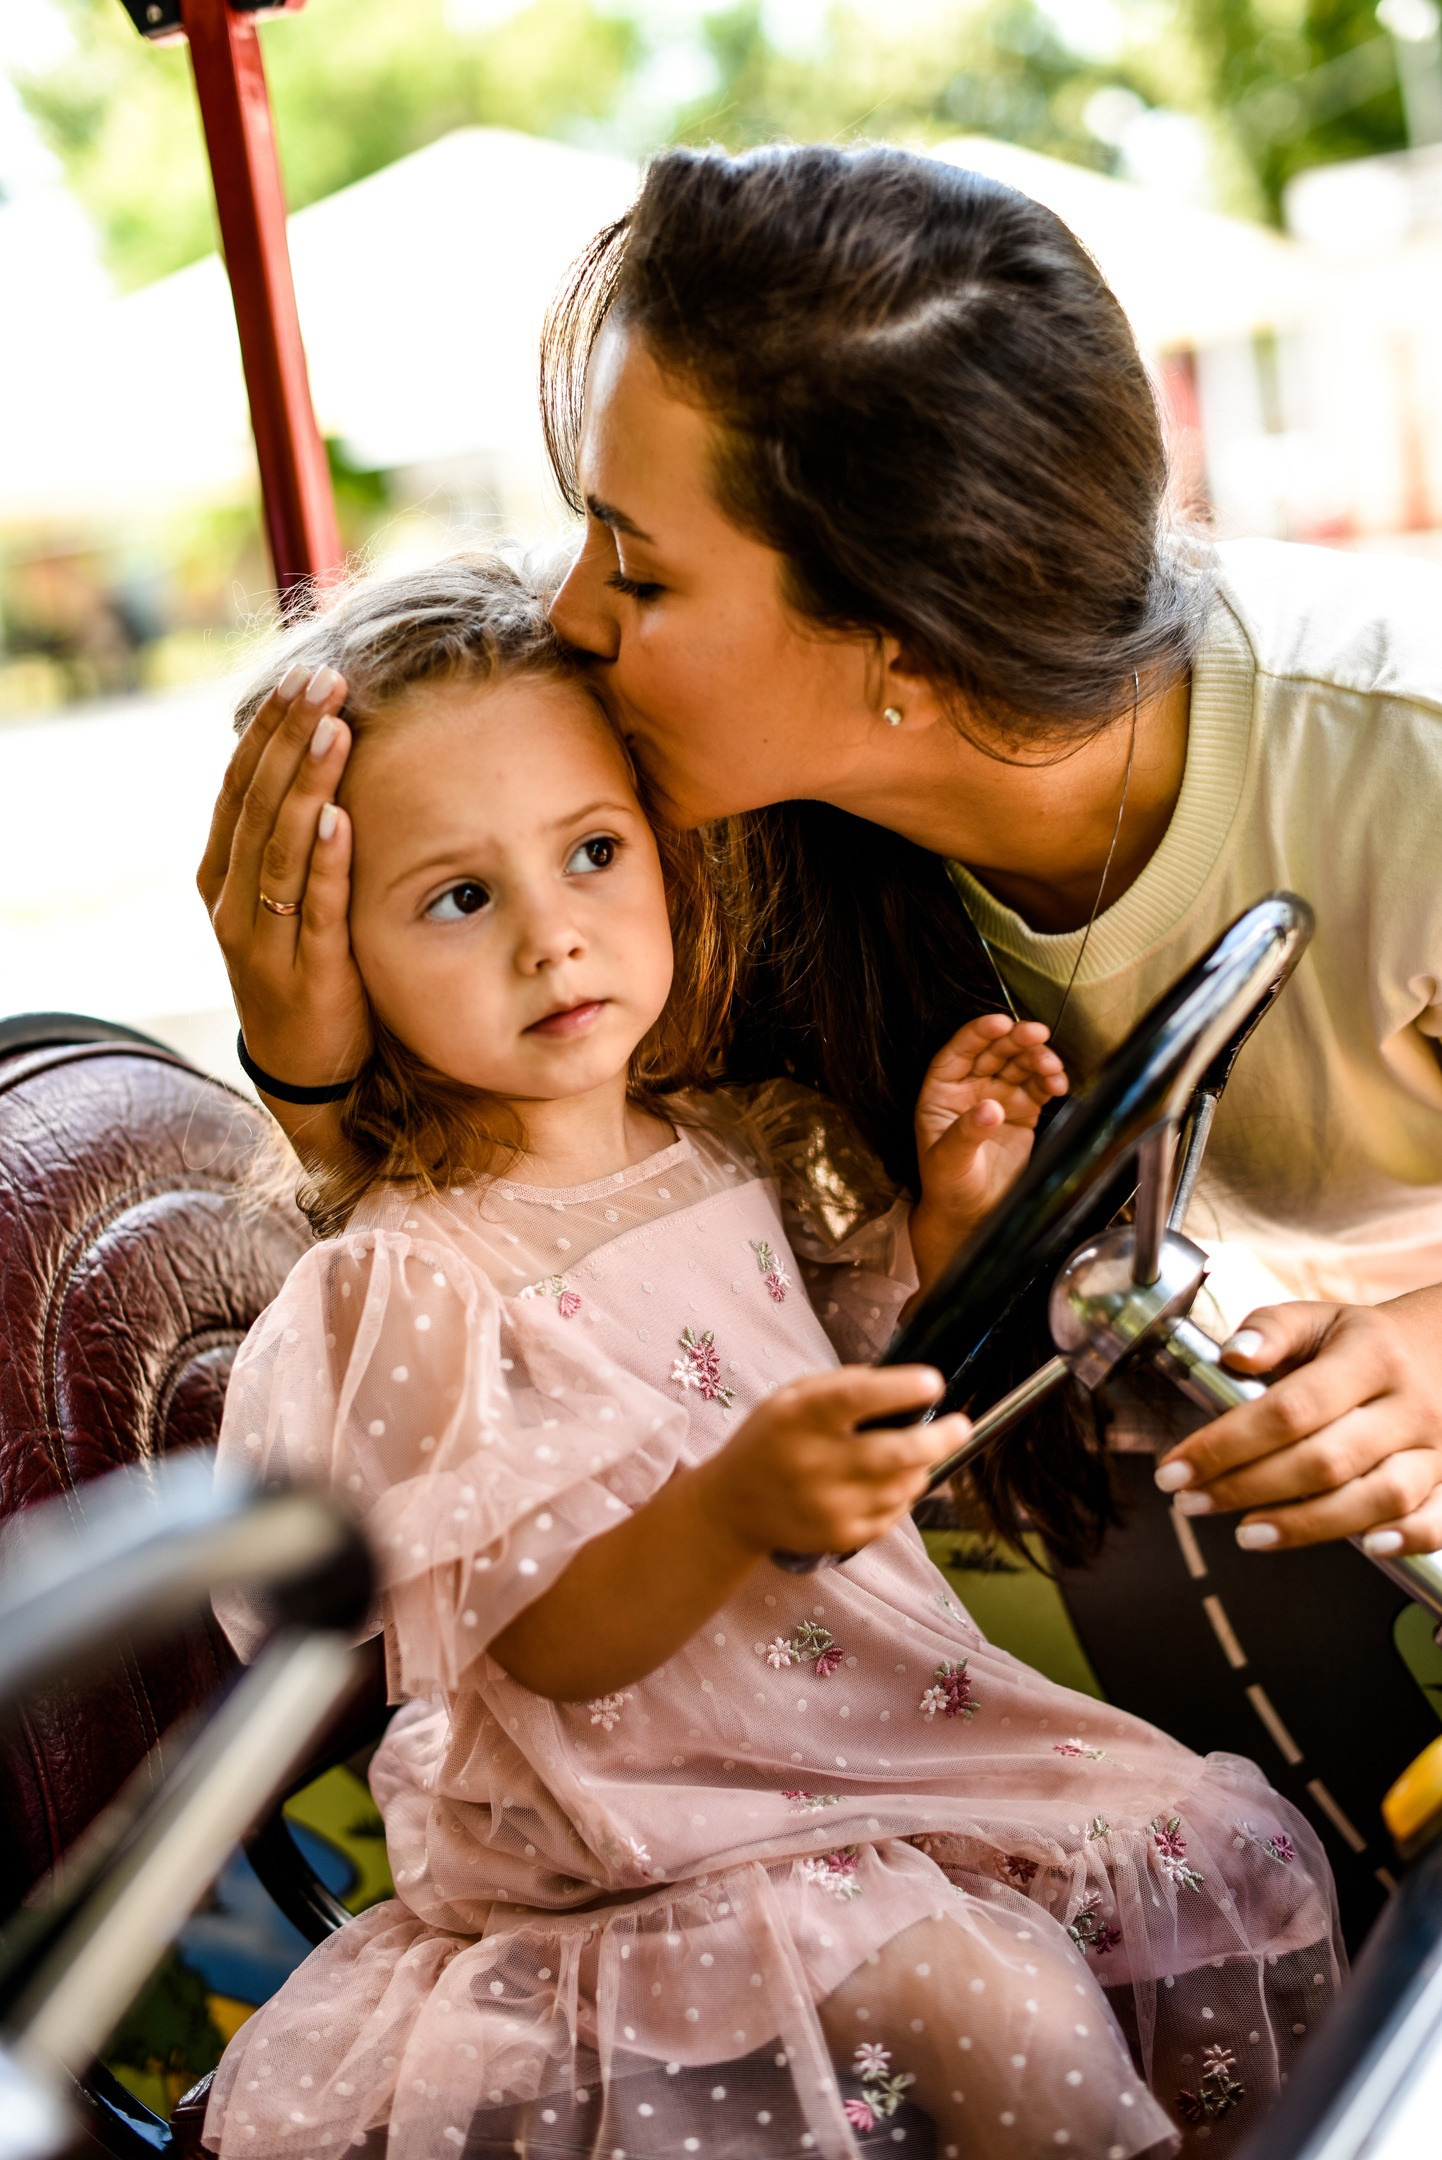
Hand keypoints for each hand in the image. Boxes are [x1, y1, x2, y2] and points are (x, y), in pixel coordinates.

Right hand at [197, 663, 370, 1127]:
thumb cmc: (307, 967)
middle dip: (290, 737)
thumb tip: (322, 758)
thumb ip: (294, 840)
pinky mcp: (305, 973)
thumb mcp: (288, 898)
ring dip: (307, 784)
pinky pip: (313, 908)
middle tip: (322, 679)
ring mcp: (263, 938)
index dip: (269, 728)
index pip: (241, 784)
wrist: (307, 1067)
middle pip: (258, 803)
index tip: (302, 674)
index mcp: (222, 873)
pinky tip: (339, 817)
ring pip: (281, 848)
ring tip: (331, 727)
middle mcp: (232, 900)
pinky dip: (325, 862)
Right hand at [698, 1365, 966, 1558]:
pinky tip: (888, 1481)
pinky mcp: (840, 1538)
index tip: (934, 1383)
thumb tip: (907, 1385)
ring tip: (917, 1451)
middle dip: (936, 1439)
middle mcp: (812, 1464)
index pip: (852, 1400)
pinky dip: (903, 1493)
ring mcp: (827, 1507)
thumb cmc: (772, 1438)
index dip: (897, 1390)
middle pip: (890, 1455)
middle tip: (961, 1425)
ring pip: (902, 1486)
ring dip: (921, 1465)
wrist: (733, 1507)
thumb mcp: (792, 1396)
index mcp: (798, 1418)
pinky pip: (894, 1513)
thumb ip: (844, 1385)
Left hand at [910, 1014, 1067, 1291]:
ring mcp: (998, 1099)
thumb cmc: (949, 1189)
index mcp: (941, 1093)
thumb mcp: (949, 1162)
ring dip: (1037, 1059)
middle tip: (1037, 1034)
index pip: (959, 1052)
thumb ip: (966, 1133)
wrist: (972, 1219)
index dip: (979, 1033)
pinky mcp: (1022, 1114)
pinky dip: (1050, 1081)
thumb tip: (989, 1108)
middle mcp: (969, 1090)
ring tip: (1051, 1066)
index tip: (1000, 1022)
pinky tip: (1058, 1082)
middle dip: (1016, 1041)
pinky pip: (1037, 1087)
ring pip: (1019, 1066)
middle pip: (994, 1052)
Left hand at [1153, 1287, 1441, 1555]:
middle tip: (1191, 1502)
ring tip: (1247, 1533)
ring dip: (1308, 1525)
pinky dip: (1406, 1538)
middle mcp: (1407, 1405)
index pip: (1290, 1408)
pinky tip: (1365, 1548)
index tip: (1176, 1467)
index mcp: (1368, 1356)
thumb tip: (1234, 1355)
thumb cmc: (1361, 1343)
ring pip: (1378, 1497)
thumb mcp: (1317, 1318)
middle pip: (1325, 1460)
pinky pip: (1436, 1520)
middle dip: (1248, 1489)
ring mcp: (1435, 1448)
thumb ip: (1270, 1329)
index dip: (1228, 1444)